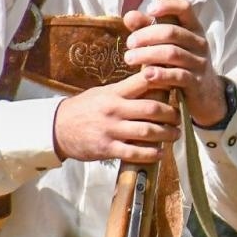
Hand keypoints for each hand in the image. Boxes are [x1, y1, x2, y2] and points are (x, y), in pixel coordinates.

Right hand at [52, 70, 179, 163]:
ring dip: (166, 134)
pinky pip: (135, 153)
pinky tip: (160, 153)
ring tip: (175, 135)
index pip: (144, 82)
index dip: (164, 82)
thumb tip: (151, 84)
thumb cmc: (84, 108)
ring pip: (147, 132)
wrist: (57, 128)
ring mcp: (111, 130)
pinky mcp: (107, 149)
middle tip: (179, 117)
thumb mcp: (102, 93)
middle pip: (152, 109)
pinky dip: (151, 154)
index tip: (177, 84)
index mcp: (114, 93)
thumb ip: (124, 91)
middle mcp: (114, 110)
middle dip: (171, 114)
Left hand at [121, 0, 224, 125]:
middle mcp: (199, 43)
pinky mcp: (196, 83)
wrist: (205, 95)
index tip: (149, 10)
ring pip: (172, 53)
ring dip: (147, 54)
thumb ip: (148, 29)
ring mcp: (199, 63)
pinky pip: (177, 75)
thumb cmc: (180, 64)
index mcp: (193, 28)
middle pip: (172, 32)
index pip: (185, 7)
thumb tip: (129, 16)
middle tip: (129, 43)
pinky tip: (145, 75)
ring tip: (129, 58)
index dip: (167, 5)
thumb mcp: (168, 44)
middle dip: (146, 35)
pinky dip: (160, 74)